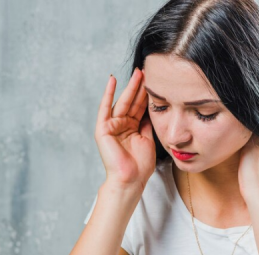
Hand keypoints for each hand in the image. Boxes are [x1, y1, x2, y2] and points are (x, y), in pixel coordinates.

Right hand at [94, 67, 154, 188]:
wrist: (131, 179)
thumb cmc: (140, 165)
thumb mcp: (148, 140)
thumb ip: (147, 123)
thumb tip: (152, 108)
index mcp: (132, 129)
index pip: (140, 107)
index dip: (147, 95)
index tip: (156, 81)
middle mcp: (121, 125)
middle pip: (132, 102)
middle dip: (140, 87)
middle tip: (148, 71)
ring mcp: (111, 126)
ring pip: (122, 102)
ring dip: (130, 87)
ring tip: (138, 73)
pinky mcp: (102, 128)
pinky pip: (105, 108)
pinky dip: (108, 94)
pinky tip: (112, 80)